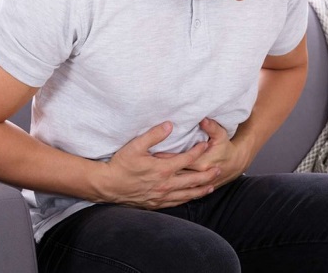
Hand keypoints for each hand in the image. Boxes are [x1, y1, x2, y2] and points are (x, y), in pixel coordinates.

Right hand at [94, 121, 220, 209]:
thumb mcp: (136, 146)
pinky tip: (190, 197)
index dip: (198, 151)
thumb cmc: (120, 165)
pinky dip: (187, 199)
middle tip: (219, 169)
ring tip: (211, 186)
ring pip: (187, 194)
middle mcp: (165, 184)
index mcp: (163, 169)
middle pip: (193, 180)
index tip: (206, 144)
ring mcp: (161, 196)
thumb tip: (170, 125)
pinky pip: (176, 202)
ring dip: (201, 189)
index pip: (187, 159)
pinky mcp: (156, 203)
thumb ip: (154, 135)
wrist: (108, 185)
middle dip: (207, 174)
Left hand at [155, 118, 253, 188]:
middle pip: (174, 172)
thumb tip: (202, 119)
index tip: (152, 152)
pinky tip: (161, 186)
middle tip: (144, 164)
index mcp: (202, 163)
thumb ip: (211, 127)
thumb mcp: (221, 135)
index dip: (164, 156)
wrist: (235, 164)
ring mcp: (197, 184)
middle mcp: (198, 175)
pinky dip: (171, 189)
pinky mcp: (196, 188)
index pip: (178, 160)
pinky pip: (181, 191)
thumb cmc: (226, 148)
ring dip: (163, 180)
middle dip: (159, 168)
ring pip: (176, 184)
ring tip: (148, 175)